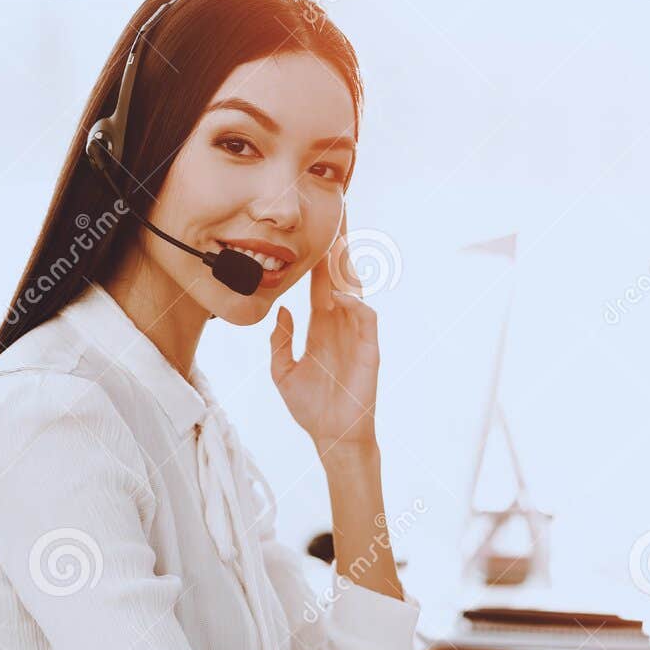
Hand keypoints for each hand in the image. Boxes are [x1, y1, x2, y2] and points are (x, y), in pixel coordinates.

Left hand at [269, 217, 379, 454]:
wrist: (332, 435)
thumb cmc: (311, 407)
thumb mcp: (283, 372)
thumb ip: (280, 341)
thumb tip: (280, 311)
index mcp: (321, 326)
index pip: (319, 282)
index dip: (317, 257)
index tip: (313, 230)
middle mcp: (340, 324)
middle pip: (340, 277)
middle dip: (339, 247)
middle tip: (339, 214)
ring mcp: (356, 335)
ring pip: (355, 291)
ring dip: (348, 267)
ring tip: (341, 241)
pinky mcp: (369, 350)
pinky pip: (366, 320)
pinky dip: (355, 305)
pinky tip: (341, 295)